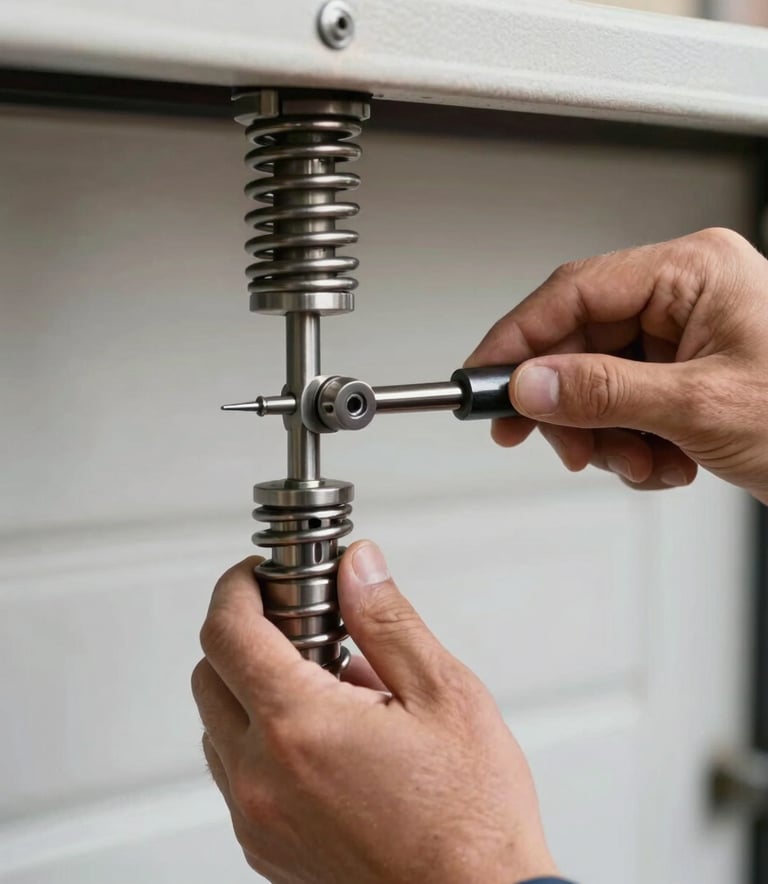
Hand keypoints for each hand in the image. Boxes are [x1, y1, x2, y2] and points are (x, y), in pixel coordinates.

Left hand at [192, 542, 556, 883]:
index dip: (238, 587)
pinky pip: (238, 775)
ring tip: (325, 686)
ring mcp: (259, 820)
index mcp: (300, 728)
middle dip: (246, 635)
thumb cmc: (471, 819)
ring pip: (218, 726)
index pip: (226, 631)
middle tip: (303, 625)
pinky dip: (263, 740)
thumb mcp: (444, 695)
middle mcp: (263, 778)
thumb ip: (387, 620)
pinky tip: (327, 737)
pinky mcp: (266, 850)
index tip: (261, 574)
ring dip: (253, 690)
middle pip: (209, 674)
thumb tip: (358, 568)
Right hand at [466, 227, 767, 502]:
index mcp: (692, 272)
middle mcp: (685, 297)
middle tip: (554, 441)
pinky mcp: (687, 377)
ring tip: (638, 461)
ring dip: (606, 435)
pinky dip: (633, 445)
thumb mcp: (704, 406)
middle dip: (570, 405)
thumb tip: (531, 384)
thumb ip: (605, 392)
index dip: (518, 338)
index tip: (482, 377)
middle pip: (581, 341)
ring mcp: (686, 339)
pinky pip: (626, 406)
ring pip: (598, 382)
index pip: (575, 291)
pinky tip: (665, 463)